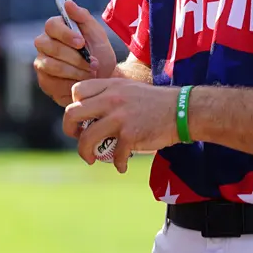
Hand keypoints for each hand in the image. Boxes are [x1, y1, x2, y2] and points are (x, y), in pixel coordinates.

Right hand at [33, 0, 116, 105]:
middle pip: (50, 47)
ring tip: (91, 73)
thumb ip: (83, 17)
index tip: (81, 42)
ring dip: (75, 71)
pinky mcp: (44, 81)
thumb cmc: (99, 53)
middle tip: (93, 63)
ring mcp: (41, 63)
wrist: (103, 79)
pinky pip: (53, 83)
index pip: (51, 25)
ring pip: (52, 66)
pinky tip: (82, 82)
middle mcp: (44, 44)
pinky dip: (71, 83)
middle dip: (74, 57)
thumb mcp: (97, 34)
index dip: (65, 34)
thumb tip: (68, 3)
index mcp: (56, 28)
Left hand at [63, 78, 180, 172]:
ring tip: (92, 159)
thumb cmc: (156, 103)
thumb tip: (92, 113)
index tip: (82, 119)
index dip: (74, 106)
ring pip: (86, 138)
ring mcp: (119, 117)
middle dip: (69, 130)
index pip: (77, 91)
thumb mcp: (129, 89)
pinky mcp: (129, 135)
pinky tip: (122, 165)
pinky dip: (117, 164)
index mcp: (110, 86)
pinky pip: (114, 155)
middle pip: (72, 113)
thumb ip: (109, 96)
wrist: (182, 111)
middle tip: (77, 137)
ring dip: (85, 153)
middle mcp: (110, 99)